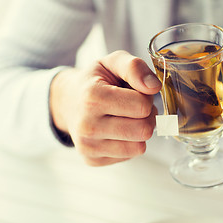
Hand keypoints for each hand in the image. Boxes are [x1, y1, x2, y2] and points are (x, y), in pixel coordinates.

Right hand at [50, 50, 161, 165]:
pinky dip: (129, 143)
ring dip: (140, 131)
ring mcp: (88, 147)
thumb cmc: (95, 81)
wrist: (68, 101)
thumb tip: (154, 87)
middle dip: (146, 116)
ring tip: (127, 118)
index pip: (142, 106)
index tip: (134, 92)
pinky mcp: (92, 160)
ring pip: (139, 147)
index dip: (145, 97)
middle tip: (134, 107)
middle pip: (144, 130)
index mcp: (92, 97)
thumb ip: (135, 67)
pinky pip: (129, 156)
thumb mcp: (112, 62)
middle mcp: (87, 126)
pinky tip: (117, 131)